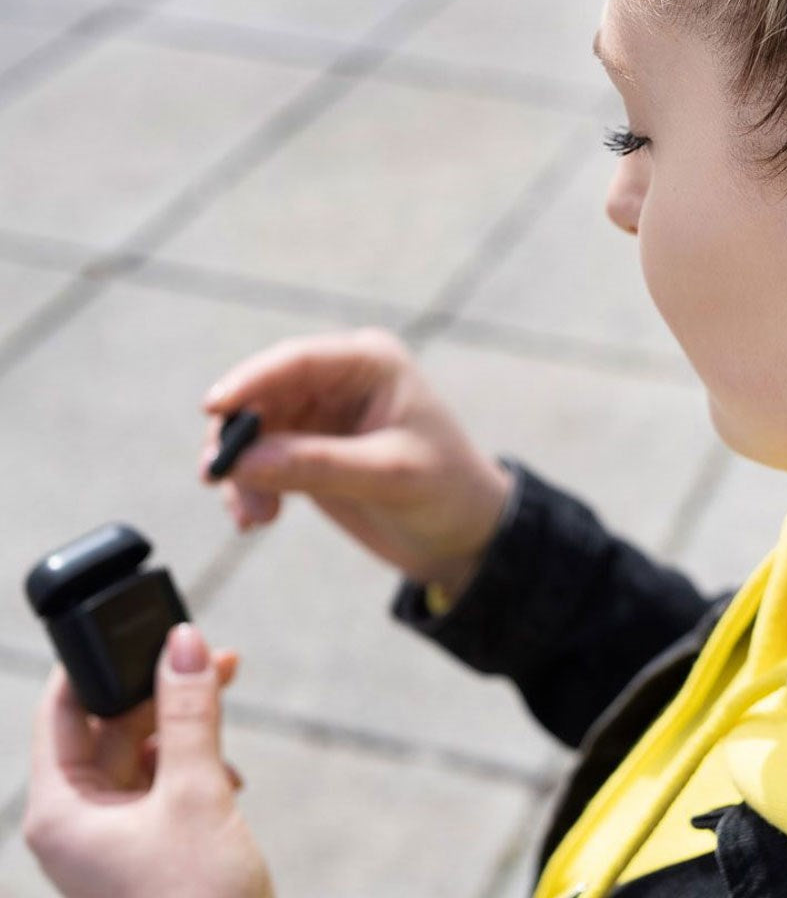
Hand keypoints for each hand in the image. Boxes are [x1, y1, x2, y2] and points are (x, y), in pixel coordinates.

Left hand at [24, 624, 275, 897]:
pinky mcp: (152, 841)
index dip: (96, 664)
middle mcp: (82, 817)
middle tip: (211, 655)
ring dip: (187, 722)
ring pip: (146, 748)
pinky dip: (198, 760)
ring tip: (226, 693)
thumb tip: (183, 642)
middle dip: (162, 687)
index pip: (62, 710)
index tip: (137, 625)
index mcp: (63, 808)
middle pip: (113, 724)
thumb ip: (189, 713)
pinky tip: (228, 768)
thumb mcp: (194, 794)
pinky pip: (167, 778)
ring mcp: (118, 831)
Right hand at [200, 328, 513, 600]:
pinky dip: (249, 487)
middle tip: (217, 480)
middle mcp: (340, 381)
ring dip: (241, 472)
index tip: (211, 408)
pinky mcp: (309, 451)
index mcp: (370, 364)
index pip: (297, 361)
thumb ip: (316, 465)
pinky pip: (259, 460)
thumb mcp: (388, 476)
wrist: (465, 536)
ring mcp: (321, 416)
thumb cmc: (446, 492)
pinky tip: (255, 519)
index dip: (250, 381)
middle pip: (263, 394)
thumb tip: (240, 462)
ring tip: (253, 517)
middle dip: (238, 438)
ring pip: (253, 431)